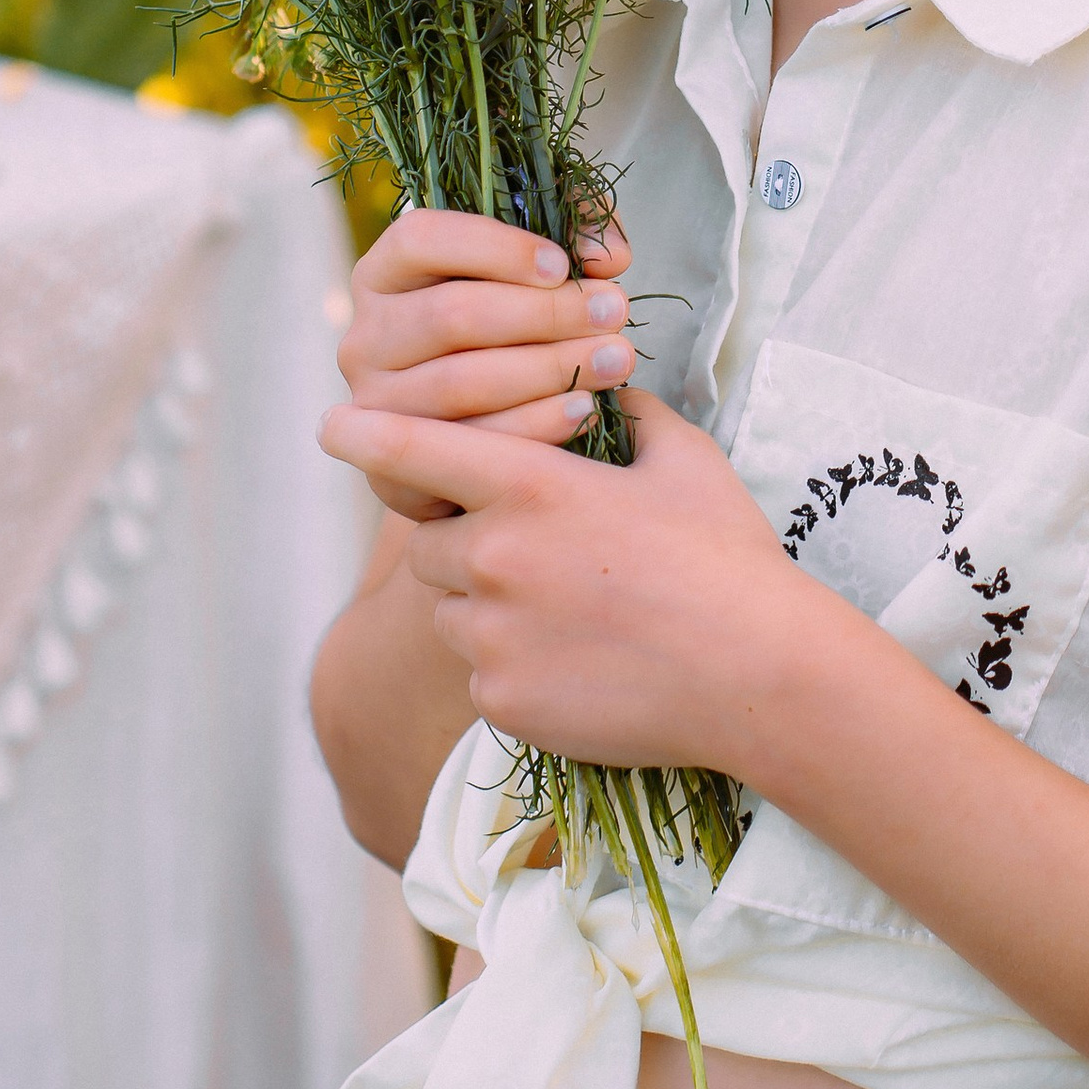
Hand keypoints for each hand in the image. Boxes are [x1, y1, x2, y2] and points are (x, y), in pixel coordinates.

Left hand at [315, 384, 837, 780]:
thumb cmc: (726, 559)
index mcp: (532, 486)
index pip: (417, 448)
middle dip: (466, 542)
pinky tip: (582, 662)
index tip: (330, 423)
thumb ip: (632, 417)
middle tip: (538, 554)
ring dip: (485, 605)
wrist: (757, 676)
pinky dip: (513, 665)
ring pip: (451, 610)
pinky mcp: (499, 700)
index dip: (366, 432)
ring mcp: (490, 635)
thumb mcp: (685, 462)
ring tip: (571, 613)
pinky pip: (480, 672)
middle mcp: (493, 557)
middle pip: (430, 542)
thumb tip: (610, 388)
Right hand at [335, 205, 638, 521]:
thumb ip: (576, 236)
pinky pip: (468, 447)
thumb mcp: (538, 270)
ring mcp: (375, 406)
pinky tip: (585, 407)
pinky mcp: (392, 468)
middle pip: (450, 315)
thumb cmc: (517, 328)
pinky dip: (535, 425)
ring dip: (548, 369)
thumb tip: (607, 256)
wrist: (487, 428)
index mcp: (385, 272)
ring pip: (459, 383)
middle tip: (615, 310)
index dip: (495, 248)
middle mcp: (365, 336)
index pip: (421, 239)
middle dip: (544, 312)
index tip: (562, 265)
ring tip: (616, 357)